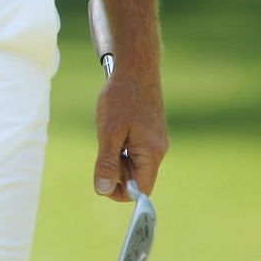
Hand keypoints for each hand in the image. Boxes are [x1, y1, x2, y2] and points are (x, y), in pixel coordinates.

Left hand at [94, 70, 167, 201]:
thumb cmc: (120, 99)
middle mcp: (159, 151)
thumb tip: (103, 190)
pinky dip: (122, 145)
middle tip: (104, 146)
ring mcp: (156, 141)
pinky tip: (115, 127)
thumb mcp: (109, 132)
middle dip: (117, 170)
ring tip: (110, 132)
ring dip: (118, 156)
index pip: (141, 190)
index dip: (120, 191)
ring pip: (135, 163)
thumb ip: (107, 163)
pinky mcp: (151, 132)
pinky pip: (136, 149)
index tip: (102, 177)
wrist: (136, 69)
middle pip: (138, 177)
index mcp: (152, 154)